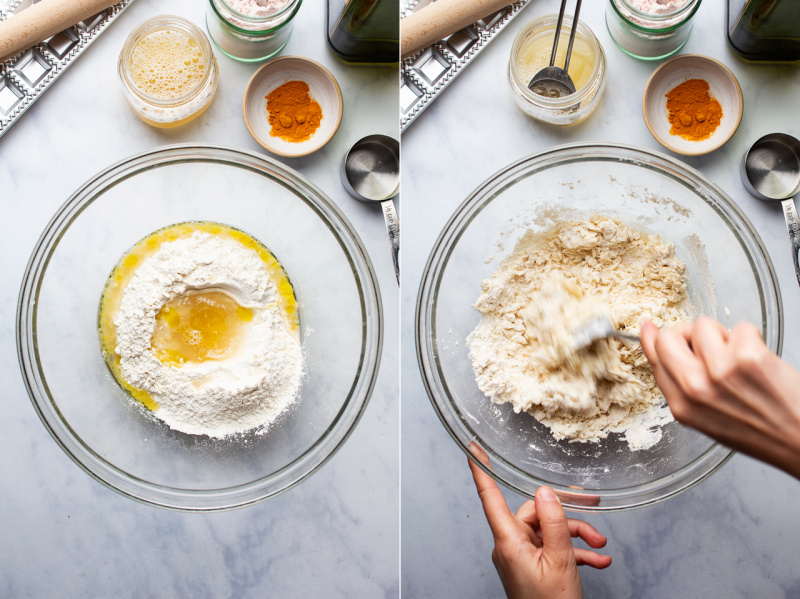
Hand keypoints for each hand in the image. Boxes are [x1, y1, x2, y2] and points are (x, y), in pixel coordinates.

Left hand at [468, 443, 611, 598]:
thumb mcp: (560, 561)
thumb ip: (555, 523)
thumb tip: (545, 492)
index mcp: (508, 541)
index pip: (489, 497)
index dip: (481, 470)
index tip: (472, 449)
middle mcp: (510, 546)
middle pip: (534, 513)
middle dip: (566, 516)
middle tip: (595, 519)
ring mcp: (520, 557)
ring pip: (547, 531)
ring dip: (576, 537)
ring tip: (599, 547)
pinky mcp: (531, 567)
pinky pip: (551, 550)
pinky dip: (574, 552)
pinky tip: (597, 559)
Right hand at [641, 317, 799, 479]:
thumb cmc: (761, 432)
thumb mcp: (707, 418)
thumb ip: (681, 385)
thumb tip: (659, 346)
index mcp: (682, 406)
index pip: (654, 359)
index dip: (652, 339)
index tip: (650, 327)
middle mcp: (695, 389)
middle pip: (669, 336)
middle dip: (687, 334)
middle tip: (707, 345)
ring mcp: (720, 371)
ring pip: (703, 325)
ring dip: (722, 335)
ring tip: (739, 357)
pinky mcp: (747, 357)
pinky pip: (739, 327)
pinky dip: (751, 338)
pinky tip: (759, 360)